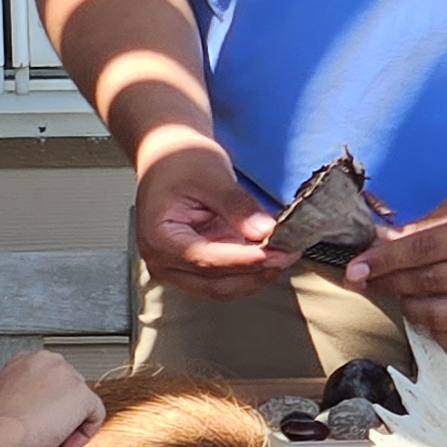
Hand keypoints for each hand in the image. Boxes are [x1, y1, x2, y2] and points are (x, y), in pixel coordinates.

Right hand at [0, 347, 105, 446]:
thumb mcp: (6, 401)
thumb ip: (24, 399)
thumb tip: (33, 414)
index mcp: (26, 359)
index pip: (49, 382)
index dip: (45, 407)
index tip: (35, 424)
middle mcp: (50, 360)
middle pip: (67, 391)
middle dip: (59, 416)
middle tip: (45, 437)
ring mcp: (68, 375)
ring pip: (81, 404)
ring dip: (68, 427)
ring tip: (50, 443)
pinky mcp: (82, 394)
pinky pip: (95, 415)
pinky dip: (84, 435)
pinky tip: (63, 446)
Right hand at [132, 140, 285, 298]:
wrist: (169, 157)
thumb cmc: (179, 161)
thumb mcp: (211, 175)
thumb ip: (236, 206)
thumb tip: (264, 231)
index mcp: (157, 238)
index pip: (204, 259)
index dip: (243, 260)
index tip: (274, 253)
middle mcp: (162, 261)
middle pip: (215, 282)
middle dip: (256, 271)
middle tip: (288, 252)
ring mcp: (177, 269)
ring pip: (224, 288)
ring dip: (257, 275)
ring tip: (284, 253)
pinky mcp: (194, 269)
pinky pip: (226, 280)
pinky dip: (250, 271)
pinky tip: (271, 255)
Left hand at [367, 178, 446, 352]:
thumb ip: (428, 225)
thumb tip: (382, 244)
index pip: (424, 249)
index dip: (384, 260)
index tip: (356, 267)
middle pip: (429, 283)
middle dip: (389, 282)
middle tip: (369, 279)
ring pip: (441, 317)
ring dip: (410, 308)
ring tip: (403, 293)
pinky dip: (438, 331)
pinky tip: (430, 314)